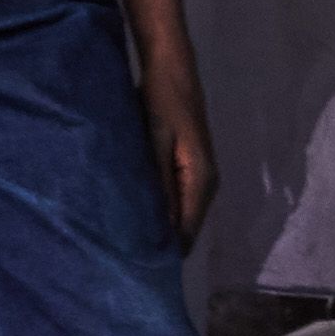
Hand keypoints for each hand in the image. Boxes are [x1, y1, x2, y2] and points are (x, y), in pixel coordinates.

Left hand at [142, 73, 216, 247]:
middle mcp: (207, 184)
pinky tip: (140, 212)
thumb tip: (157, 227)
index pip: (187, 230)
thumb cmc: (162, 102)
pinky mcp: (192, 167)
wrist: (173, 68)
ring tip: (129, 239)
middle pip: (187, 226)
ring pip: (183, 213)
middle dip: (162, 240)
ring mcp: (201, 176)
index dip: (167, 251)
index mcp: (201, 180)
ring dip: (161, 225)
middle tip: (127, 254)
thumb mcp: (155, 142)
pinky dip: (163, 208)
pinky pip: (179, 199)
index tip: (139, 266)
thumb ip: (158, 185)